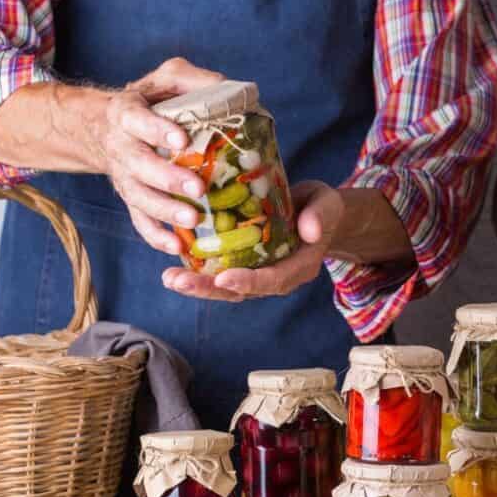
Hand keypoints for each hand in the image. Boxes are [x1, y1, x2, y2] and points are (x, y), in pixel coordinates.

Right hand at [97, 57, 224, 253]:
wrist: (103, 126)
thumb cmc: (147, 101)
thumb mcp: (166, 79)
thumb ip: (194, 81)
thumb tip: (230, 91)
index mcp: (127, 114)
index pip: (138, 121)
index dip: (157, 130)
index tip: (181, 139)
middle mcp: (122, 148)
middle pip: (139, 166)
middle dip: (168, 180)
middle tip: (197, 189)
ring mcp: (124, 177)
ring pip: (139, 198)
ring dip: (165, 212)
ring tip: (192, 221)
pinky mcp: (131, 199)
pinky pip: (139, 221)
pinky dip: (155, 236)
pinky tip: (177, 247)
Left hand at [161, 181, 344, 301]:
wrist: (316, 213)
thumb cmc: (321, 206)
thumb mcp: (327, 204)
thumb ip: (320, 215)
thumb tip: (309, 231)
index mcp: (300, 267)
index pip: (273, 280)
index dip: (249, 282)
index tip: (224, 279)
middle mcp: (277, 277)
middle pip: (242, 291)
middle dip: (208, 289)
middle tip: (178, 282)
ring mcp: (259, 273)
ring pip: (226, 287)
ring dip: (197, 284)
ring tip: (169, 278)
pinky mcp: (244, 264)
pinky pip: (220, 272)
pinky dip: (197, 270)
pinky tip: (173, 262)